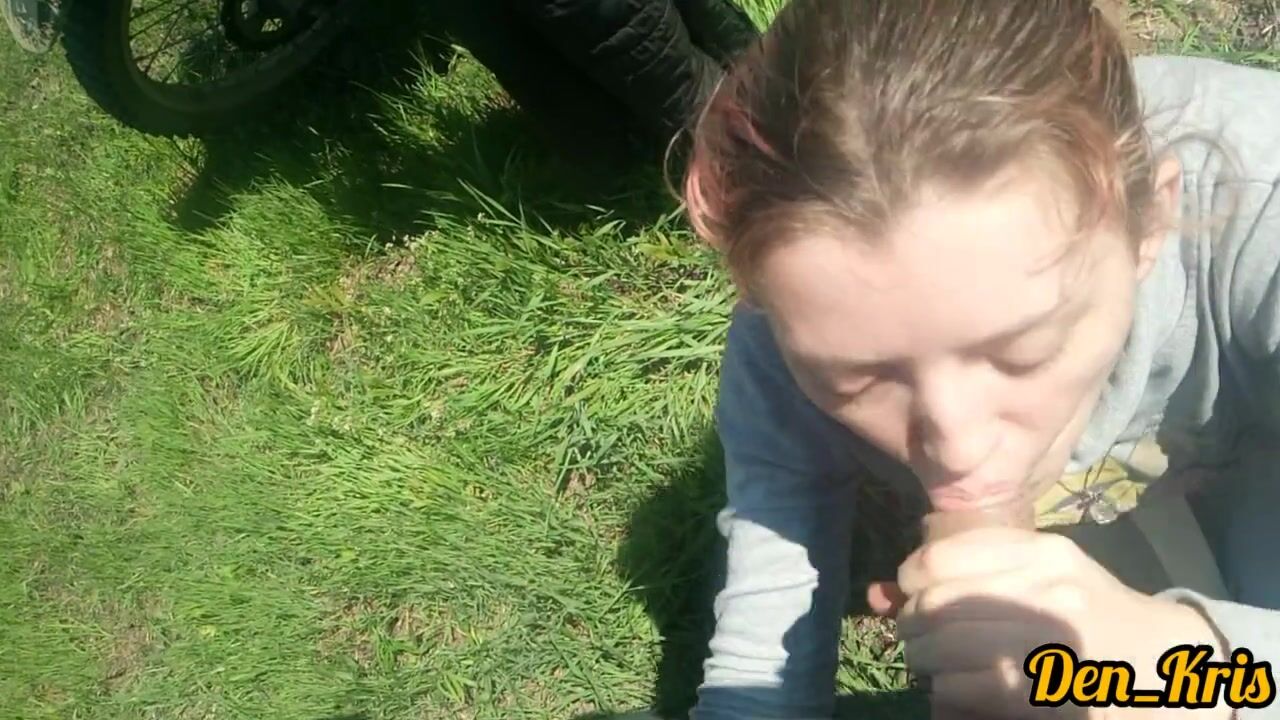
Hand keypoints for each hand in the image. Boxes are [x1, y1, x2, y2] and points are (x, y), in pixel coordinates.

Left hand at [866, 527, 1230, 719]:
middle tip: (920, 640)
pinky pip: (958, 690)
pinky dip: (945, 694)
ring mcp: (1045, 643)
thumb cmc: (1094, 616)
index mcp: (1042, 553)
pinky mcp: (1041, 695)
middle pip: (933, 604)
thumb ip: (968, 574)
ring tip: (939, 667)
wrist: (1168, 668)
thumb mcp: (1042, 575)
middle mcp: (1044, 591)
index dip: (912, 582)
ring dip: (926, 662)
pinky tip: (962, 692)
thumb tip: (877, 595)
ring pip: (939, 648)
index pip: (938, 558)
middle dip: (912, 627)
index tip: (916, 597)